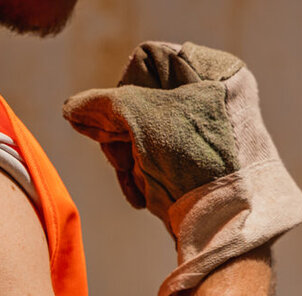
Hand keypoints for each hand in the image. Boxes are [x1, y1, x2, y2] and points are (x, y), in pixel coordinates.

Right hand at [63, 41, 301, 295]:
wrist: (229, 225)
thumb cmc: (197, 163)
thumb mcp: (143, 120)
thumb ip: (102, 105)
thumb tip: (71, 108)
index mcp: (213, 72)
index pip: (148, 64)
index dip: (123, 94)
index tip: (116, 124)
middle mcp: (214, 98)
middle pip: (140, 105)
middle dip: (124, 139)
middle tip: (123, 162)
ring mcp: (208, 135)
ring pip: (143, 138)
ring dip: (131, 165)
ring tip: (142, 185)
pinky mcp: (200, 168)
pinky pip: (156, 163)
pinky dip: (144, 180)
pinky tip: (145, 197)